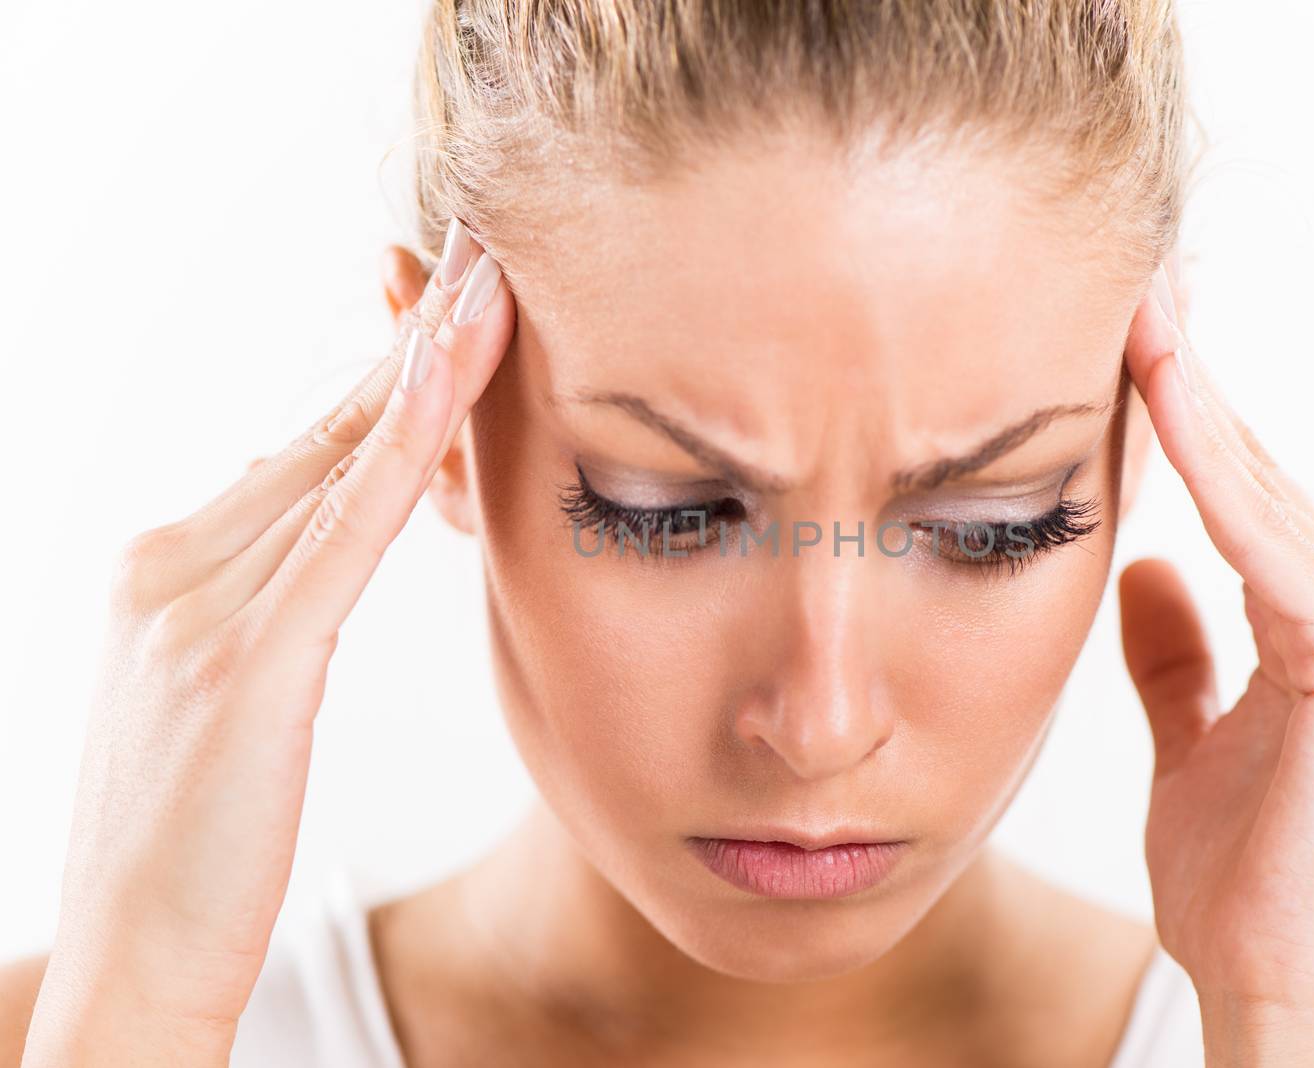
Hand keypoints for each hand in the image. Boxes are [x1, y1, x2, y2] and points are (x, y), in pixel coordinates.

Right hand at [22, 224, 512, 1066]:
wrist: (133, 960)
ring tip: (498, 281)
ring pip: (338, 460)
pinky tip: (454, 376)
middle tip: (494, 255)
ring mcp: (200, 606)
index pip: (308, 451)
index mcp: (172, 569)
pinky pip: (341, 529)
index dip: (391, 374)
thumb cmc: (195, 845)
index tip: (460, 304)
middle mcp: (176, 564)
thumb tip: (332, 550)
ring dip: (425, 365)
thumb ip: (275, 614)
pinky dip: (401, 444)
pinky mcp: (244, 661)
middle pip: (325, 433)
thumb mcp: (234, 703)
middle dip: (415, 342)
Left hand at [1119, 265, 1313, 1065]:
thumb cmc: (1242, 879)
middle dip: (1187, 378)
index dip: (1183, 419)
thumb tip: (1145, 573)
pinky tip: (1167, 397)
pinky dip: (1217, 468)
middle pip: (1258, 474)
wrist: (1277, 981)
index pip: (1246, 499)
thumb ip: (1177, 657)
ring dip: (1196, 395)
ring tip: (1136, 306)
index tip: (1120, 338)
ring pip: (1265, 490)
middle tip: (1128, 282)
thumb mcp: (1190, 741)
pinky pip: (1269, 543)